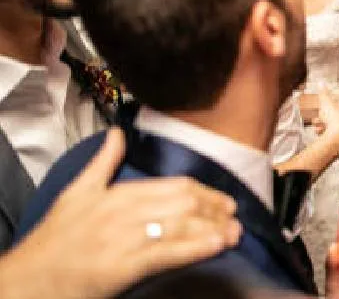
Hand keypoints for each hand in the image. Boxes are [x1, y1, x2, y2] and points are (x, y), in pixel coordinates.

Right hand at [0, 128, 240, 298]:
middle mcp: (125, 211)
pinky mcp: (126, 265)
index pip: (174, 186)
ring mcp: (126, 237)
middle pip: (184, 203)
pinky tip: (218, 246)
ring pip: (181, 225)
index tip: (224, 201)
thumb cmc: (54, 240)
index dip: (204, 193)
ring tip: (235, 233)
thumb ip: (102, 163)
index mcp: (118, 193)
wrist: (28, 280)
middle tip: (235, 217)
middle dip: (214, 210)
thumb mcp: (77, 193)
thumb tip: (116, 134)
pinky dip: (197, 247)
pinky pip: (170, 252)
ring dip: (214, 228)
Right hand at [314, 87, 338, 141]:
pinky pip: (333, 132)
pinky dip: (324, 131)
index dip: (338, 96)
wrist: (338, 140)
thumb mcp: (326, 103)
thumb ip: (323, 93)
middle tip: (319, 112)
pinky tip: (318, 131)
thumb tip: (321, 83)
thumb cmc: (334, 120)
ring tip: (315, 122)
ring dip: (323, 121)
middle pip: (338, 111)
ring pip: (334, 122)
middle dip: (325, 112)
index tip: (331, 96)